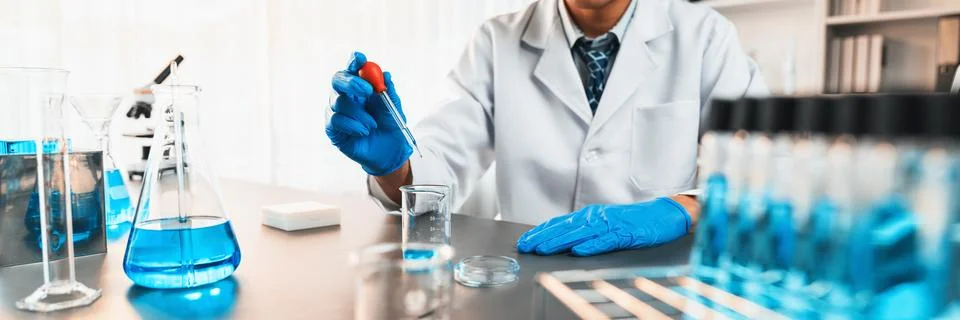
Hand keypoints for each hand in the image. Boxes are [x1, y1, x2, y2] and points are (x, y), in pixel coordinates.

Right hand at [327, 52, 412, 175]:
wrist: (389, 153)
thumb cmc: (390, 127)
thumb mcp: (394, 109)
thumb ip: (389, 93)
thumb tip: (386, 75)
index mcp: (360, 86)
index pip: (353, 68)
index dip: (354, 61)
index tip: (360, 58)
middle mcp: (345, 95)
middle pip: (337, 79)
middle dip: (351, 82)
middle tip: (368, 90)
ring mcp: (336, 111)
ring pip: (339, 102)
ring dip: (360, 114)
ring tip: (373, 125)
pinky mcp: (332, 128)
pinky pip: (335, 120)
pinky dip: (352, 125)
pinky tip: (363, 132)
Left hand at [516, 198, 691, 255]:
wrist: (664, 214)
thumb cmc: (634, 220)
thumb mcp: (605, 222)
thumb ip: (585, 230)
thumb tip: (563, 240)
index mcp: (590, 215)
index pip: (560, 223)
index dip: (541, 231)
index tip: (525, 240)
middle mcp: (596, 217)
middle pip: (565, 228)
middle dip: (543, 237)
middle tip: (526, 246)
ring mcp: (610, 224)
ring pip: (580, 233)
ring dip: (560, 241)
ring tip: (543, 248)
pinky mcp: (626, 233)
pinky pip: (606, 240)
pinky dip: (592, 245)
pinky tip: (579, 250)